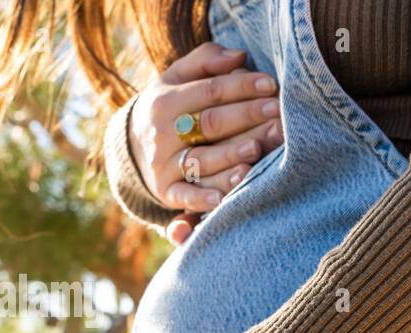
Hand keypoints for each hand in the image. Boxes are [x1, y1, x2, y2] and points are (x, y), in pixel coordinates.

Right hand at [129, 42, 283, 217]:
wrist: (131, 148)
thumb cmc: (170, 108)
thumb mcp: (177, 79)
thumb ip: (206, 61)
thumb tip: (240, 55)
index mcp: (166, 100)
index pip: (210, 90)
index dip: (241, 87)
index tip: (272, 85)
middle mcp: (162, 133)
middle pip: (210, 124)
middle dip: (246, 117)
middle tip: (279, 115)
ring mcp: (163, 164)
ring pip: (202, 160)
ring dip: (231, 155)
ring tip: (257, 149)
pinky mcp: (166, 192)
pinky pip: (185, 197)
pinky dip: (203, 198)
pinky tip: (225, 198)